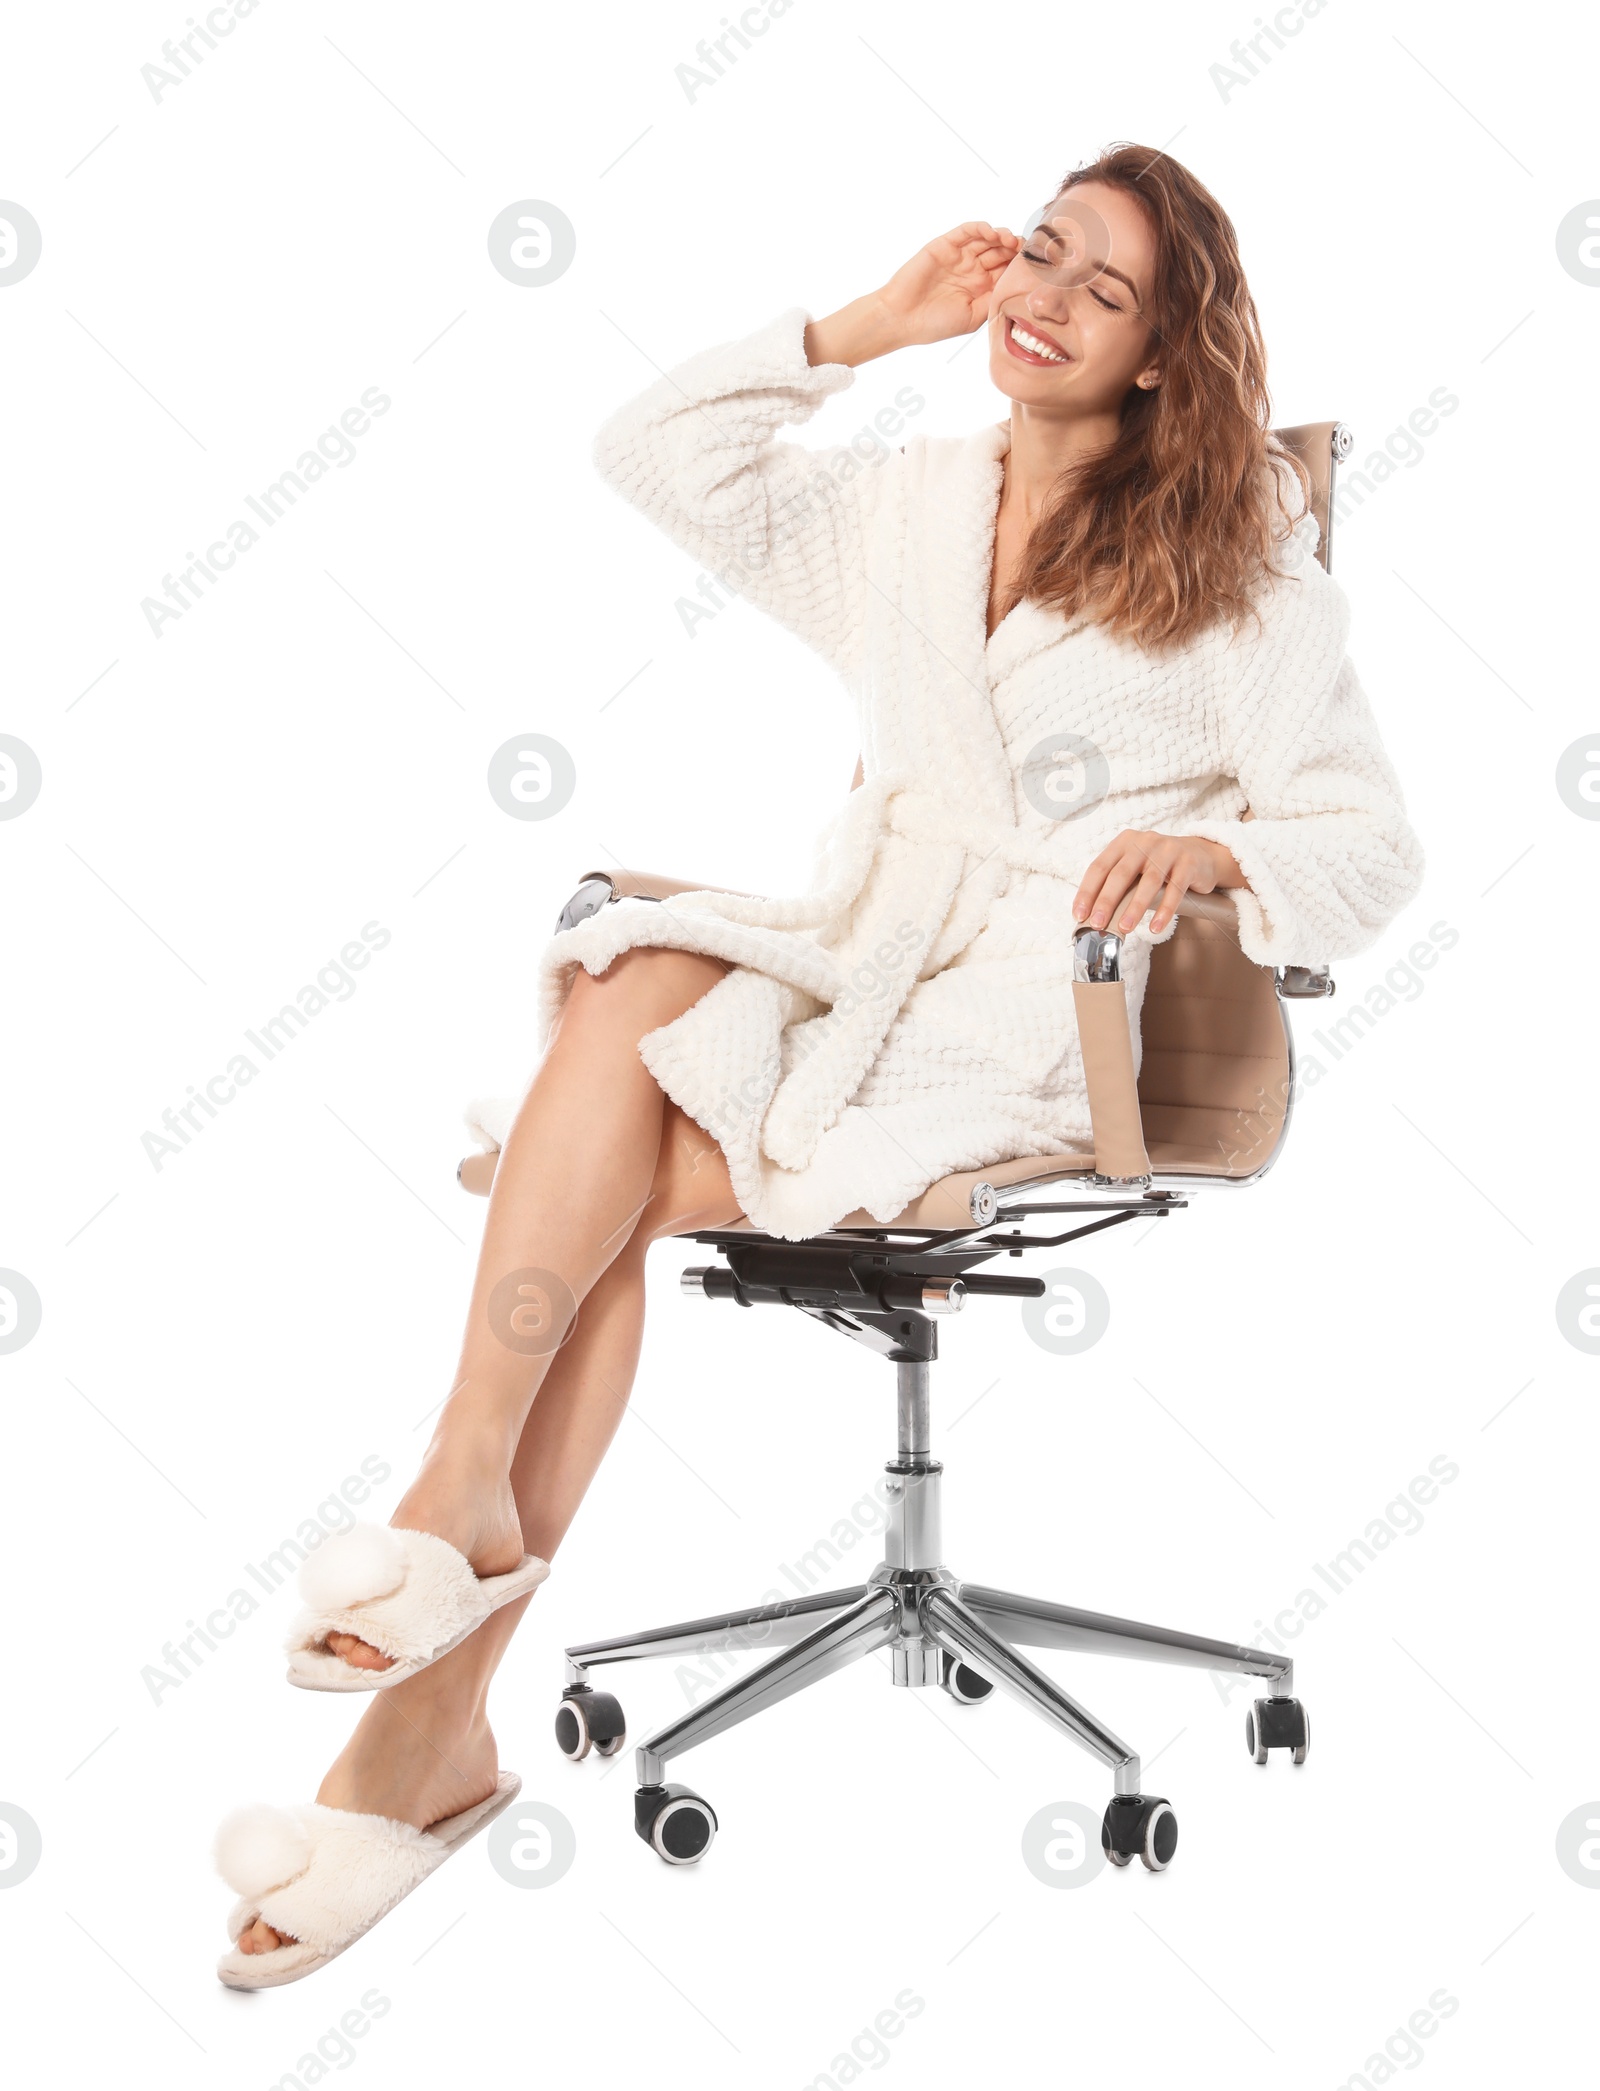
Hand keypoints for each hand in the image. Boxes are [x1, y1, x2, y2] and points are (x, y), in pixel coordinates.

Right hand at [804, 222, 1019, 366]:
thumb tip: (1020, 284)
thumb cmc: (935, 324)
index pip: (1007, 270)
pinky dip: (981, 228)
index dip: (1022, 265)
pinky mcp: (945, 245)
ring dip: (1002, 237)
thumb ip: (994, 298)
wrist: (902, 318)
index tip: (1039, 265)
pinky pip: (967, 231)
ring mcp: (959, 256)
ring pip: (987, 239)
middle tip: (1030, 249)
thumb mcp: (974, 316)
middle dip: (1016, 249)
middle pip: (1001, 251)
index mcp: (982, 288)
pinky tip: (992, 233)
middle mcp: (973, 269)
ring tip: (1012, 241)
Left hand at [1073, 832, 1245, 936]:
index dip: (1087, 892)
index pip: (1099, 867)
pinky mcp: (1188, 863)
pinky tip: (1156, 927)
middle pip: (1121, 874)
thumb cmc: (1159, 866)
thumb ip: (1117, 884)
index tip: (1079, 915)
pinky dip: (1164, 910)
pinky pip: (1175, 890)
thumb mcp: (1136, 867)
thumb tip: (1094, 916)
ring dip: (1134, 908)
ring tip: (1125, 928)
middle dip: (1106, 901)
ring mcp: (1168, 850)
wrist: (1200, 855)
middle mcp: (1144, 842)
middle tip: (1098, 923)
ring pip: (1148, 882)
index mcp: (1124, 843)